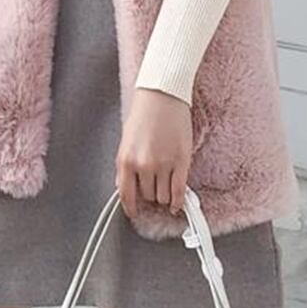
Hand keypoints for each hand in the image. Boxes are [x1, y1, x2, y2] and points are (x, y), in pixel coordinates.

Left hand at [114, 88, 192, 219]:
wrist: (162, 95)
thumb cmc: (144, 113)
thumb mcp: (126, 141)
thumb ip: (125, 166)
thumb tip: (125, 187)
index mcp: (126, 160)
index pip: (126, 195)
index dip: (131, 208)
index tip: (134, 212)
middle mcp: (143, 165)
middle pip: (147, 196)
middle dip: (150, 194)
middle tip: (154, 187)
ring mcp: (163, 165)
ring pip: (163, 197)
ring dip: (164, 196)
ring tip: (165, 187)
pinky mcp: (181, 162)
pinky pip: (179, 191)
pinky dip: (178, 202)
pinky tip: (177, 204)